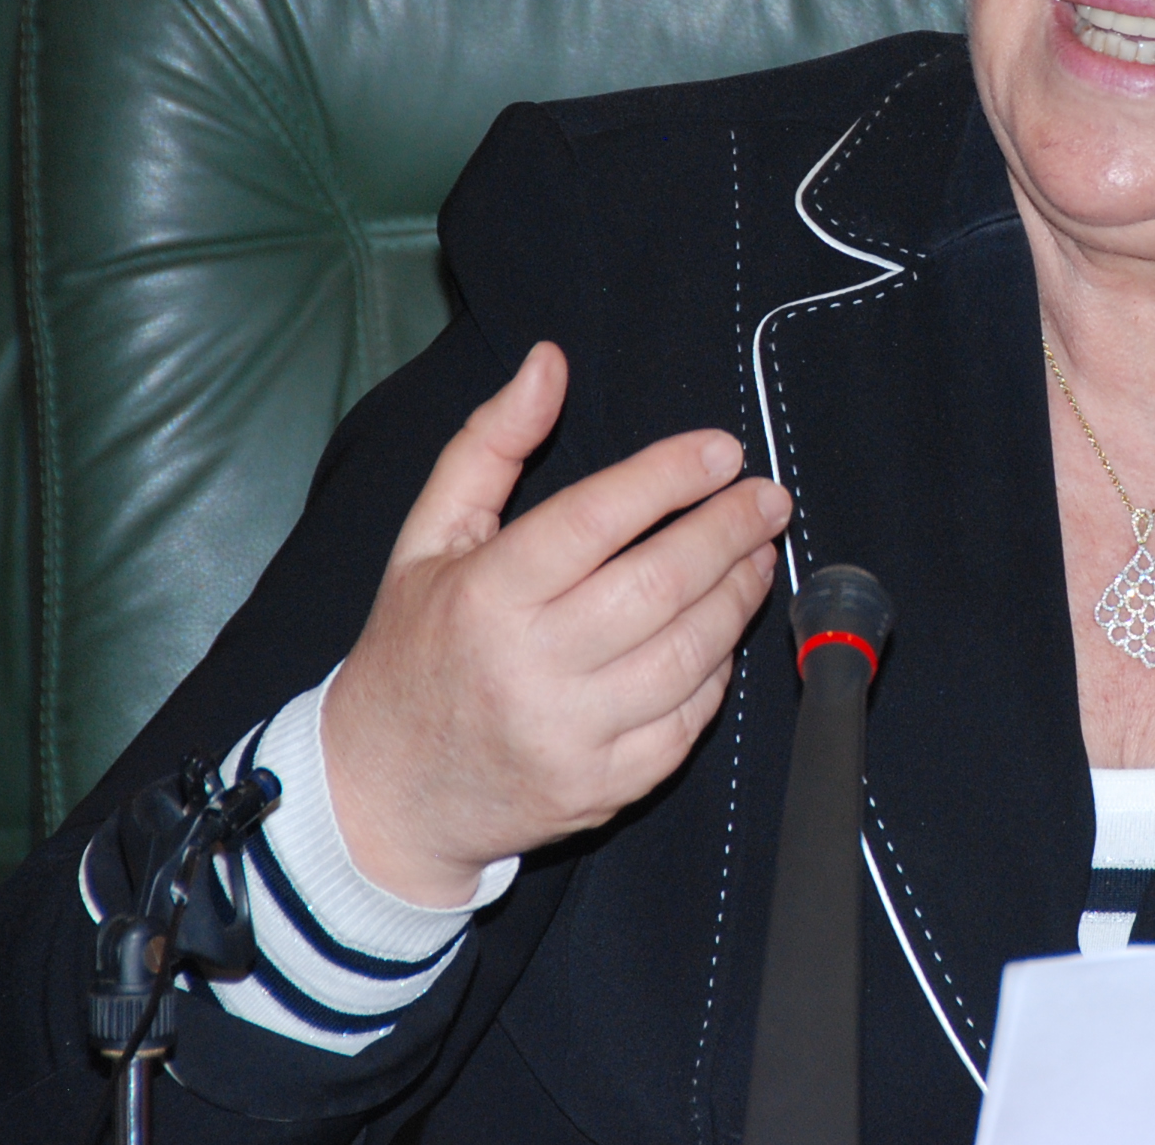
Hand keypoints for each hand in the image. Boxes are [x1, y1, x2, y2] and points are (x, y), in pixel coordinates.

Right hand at [320, 341, 788, 906]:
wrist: (387, 793)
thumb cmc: (416, 647)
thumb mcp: (430, 536)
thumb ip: (490, 443)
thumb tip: (549, 361)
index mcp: (485, 596)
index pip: (597, 519)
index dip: (671, 476)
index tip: (724, 450)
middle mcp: (529, 668)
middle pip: (661, 584)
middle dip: (731, 530)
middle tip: (767, 498)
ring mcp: (571, 736)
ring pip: (690, 653)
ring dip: (740, 595)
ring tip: (757, 553)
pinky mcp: (604, 787)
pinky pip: (689, 720)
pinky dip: (718, 670)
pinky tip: (722, 632)